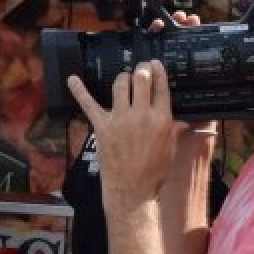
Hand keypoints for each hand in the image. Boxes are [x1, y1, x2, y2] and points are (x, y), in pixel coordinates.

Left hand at [66, 59, 181, 204]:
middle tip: (140, 68)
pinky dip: (79, 91)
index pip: (160, 87)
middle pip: (140, 79)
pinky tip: (72, 79)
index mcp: (161, 119)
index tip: (155, 64)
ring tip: (124, 77)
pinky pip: (88, 104)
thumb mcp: (170, 150)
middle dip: (141, 69)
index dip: (158, 71)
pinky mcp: (102, 126)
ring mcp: (120, 119)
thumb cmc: (153, 173)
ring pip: (120, 85)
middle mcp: (141, 115)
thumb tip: (182, 122)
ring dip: (122, 77)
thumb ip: (174, 131)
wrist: (132, 190)